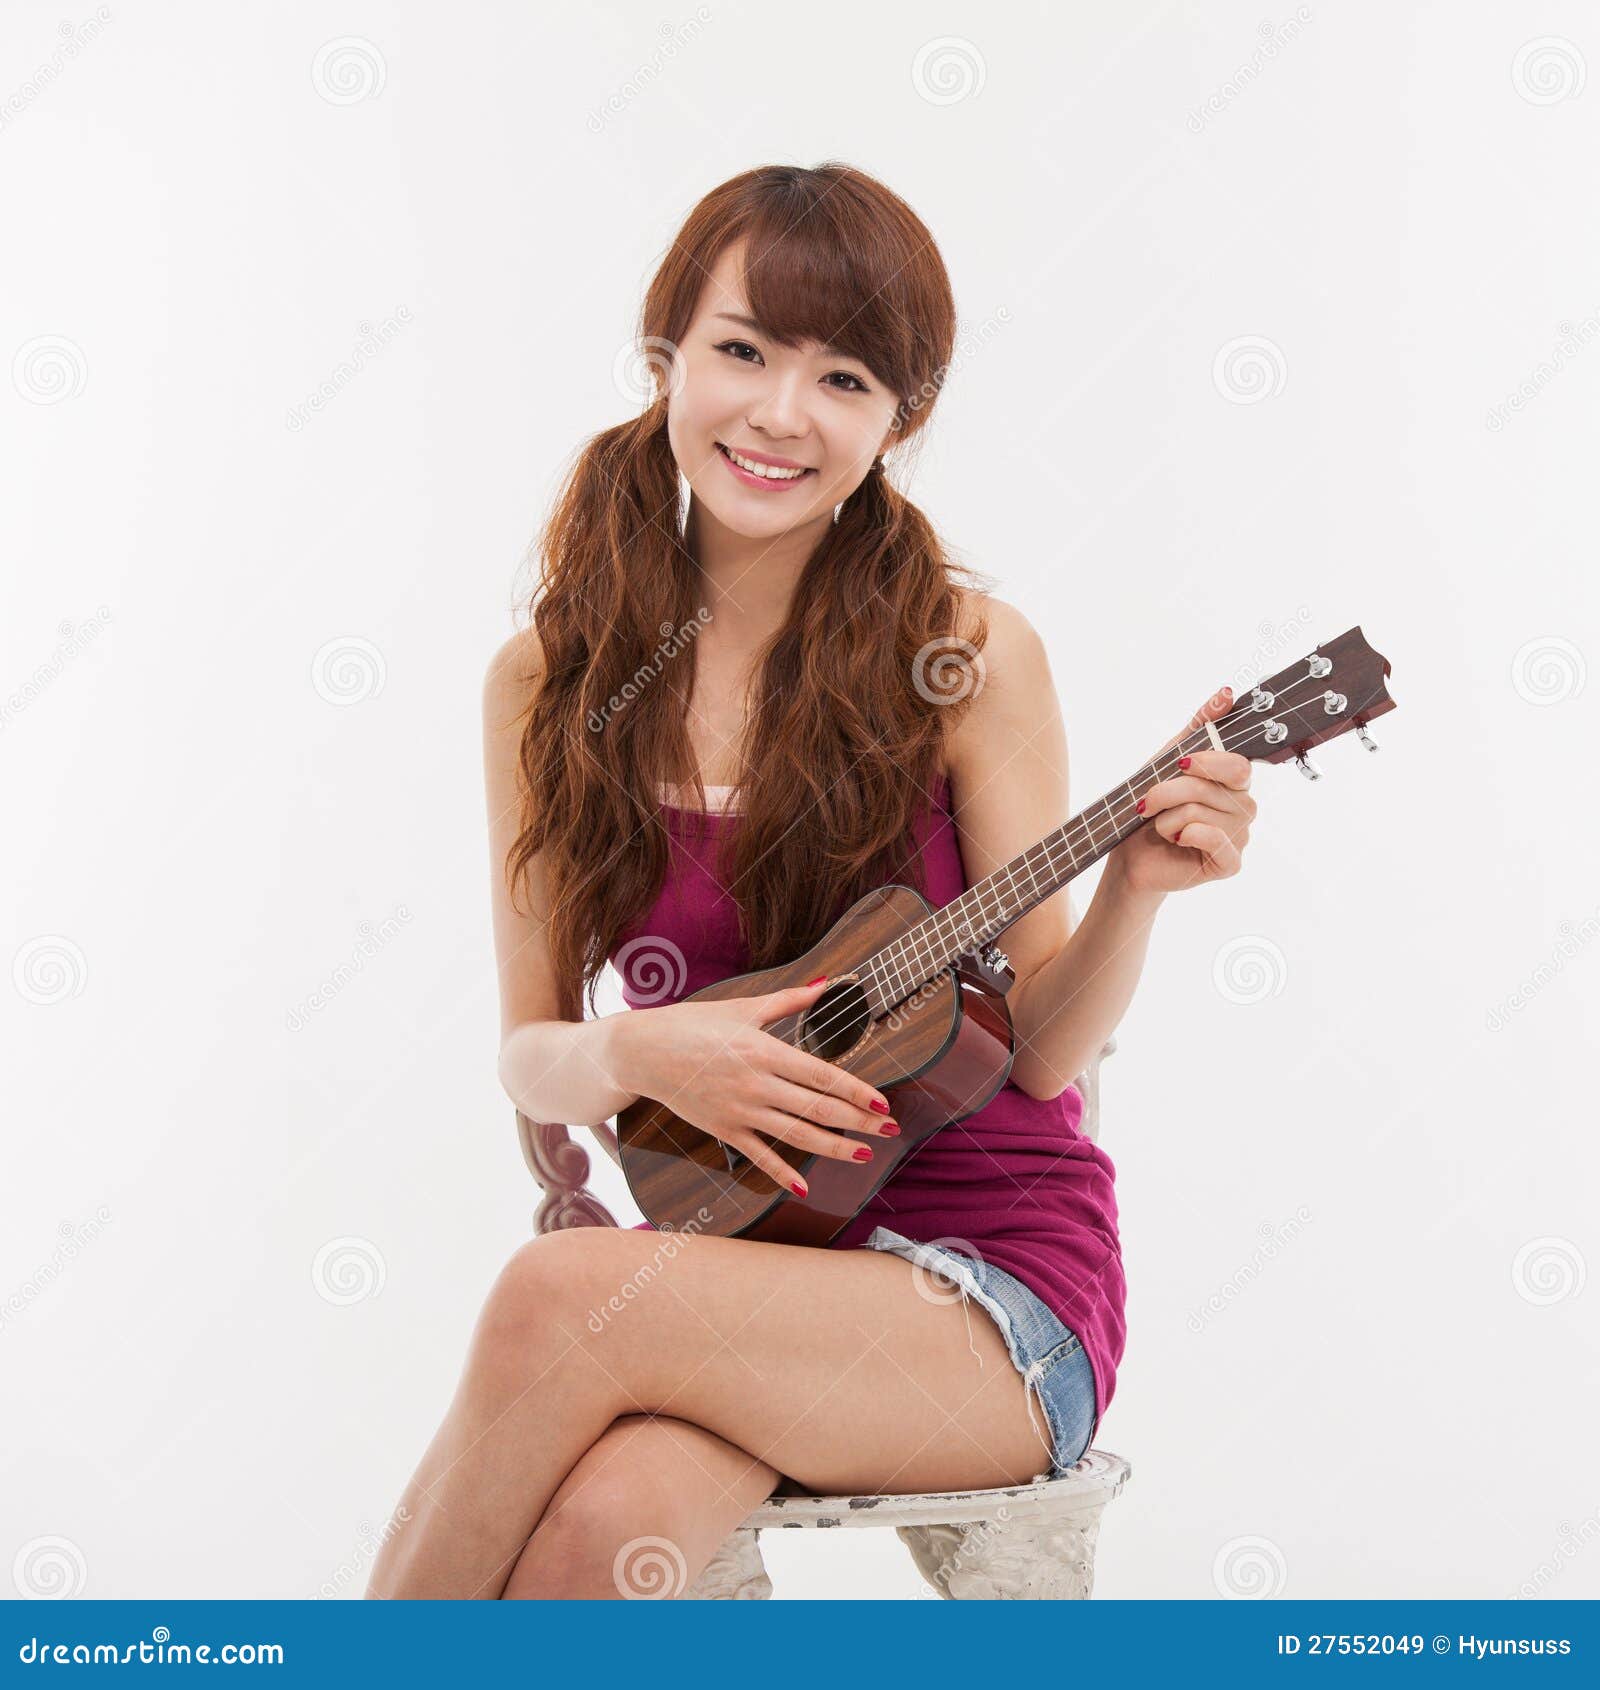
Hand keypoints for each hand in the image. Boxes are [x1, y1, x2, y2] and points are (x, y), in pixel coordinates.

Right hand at [614, 976, 896, 1195]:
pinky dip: (782, 1173)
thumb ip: (790, 1000)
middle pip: (817, 1108)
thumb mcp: (743, 1007)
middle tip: (890, 1129)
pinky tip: (804, 1187)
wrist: (643, 1052)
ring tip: (865, 1155)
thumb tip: (828, 982)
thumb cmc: (693, 1024)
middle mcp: (755, 1084)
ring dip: (834, 1148)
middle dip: (858, 1122)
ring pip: (796, 1135)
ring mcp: (739, 1111)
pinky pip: (759, 1156)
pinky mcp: (723, 1130)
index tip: (882, 1101)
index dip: (855, 1090)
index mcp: (763, 1050)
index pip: (821, 1074)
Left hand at [1109, 684, 1256, 895]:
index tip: (1178, 763)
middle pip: (1210, 789)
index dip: (1206, 762)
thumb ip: (1199, 727)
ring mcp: (1239, 836)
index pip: (1237, 765)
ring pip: (1202, 814)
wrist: (1129, 855)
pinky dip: (1184, 836)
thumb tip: (1226, 694)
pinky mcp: (1229, 863)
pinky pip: (1215, 841)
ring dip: (1167, 819)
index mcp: (1233, 782)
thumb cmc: (1151, 808)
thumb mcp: (1168, 760)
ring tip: (1162, 828)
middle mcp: (1243, 807)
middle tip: (1147, 803)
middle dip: (1168, 792)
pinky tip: (1176, 841)